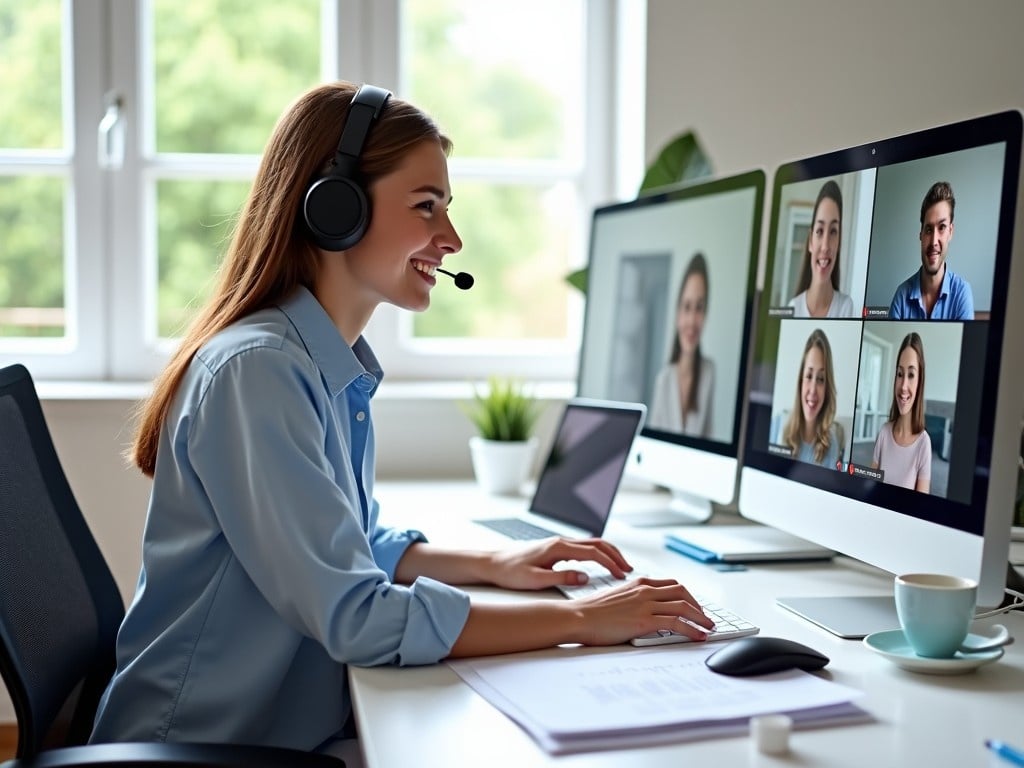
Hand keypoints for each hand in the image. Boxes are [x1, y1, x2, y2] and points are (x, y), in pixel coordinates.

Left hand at [485, 536, 632, 590]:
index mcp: (558, 547)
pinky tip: (601, 562)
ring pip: (591, 543)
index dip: (610, 564)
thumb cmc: (510, 571)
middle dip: (616, 555)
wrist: (493, 562)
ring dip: (608, 553)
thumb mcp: (536, 580)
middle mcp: (561, 541)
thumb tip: (585, 578)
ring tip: (620, 566)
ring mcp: (559, 543)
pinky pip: (583, 547)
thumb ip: (562, 578)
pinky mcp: (556, 547)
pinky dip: (598, 553)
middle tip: (629, 569)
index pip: (593, 553)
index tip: (622, 575)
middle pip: (597, 543)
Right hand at [572, 577, 714, 645]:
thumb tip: (644, 611)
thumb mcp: (617, 597)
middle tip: (704, 618)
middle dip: (697, 605)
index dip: (687, 596)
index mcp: (639, 582)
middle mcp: (645, 589)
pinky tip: (698, 636)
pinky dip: (692, 629)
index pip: (671, 584)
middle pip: (683, 592)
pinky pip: (677, 623)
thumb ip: (633, 599)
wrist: (579, 616)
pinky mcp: (645, 620)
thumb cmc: (592, 611)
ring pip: (684, 606)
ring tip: (708, 628)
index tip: (693, 606)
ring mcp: (646, 604)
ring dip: (701, 618)